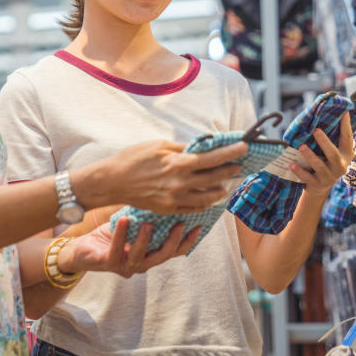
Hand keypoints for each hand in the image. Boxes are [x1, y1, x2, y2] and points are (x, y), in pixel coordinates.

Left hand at [60, 217, 200, 278]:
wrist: (82, 249)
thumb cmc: (111, 236)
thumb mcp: (134, 224)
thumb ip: (150, 216)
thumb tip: (166, 194)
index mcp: (150, 255)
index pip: (174, 251)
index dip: (188, 241)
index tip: (199, 226)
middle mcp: (141, 264)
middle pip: (163, 257)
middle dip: (173, 241)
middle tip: (181, 223)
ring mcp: (125, 266)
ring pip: (140, 256)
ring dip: (145, 239)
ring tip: (148, 223)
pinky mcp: (108, 264)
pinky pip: (116, 250)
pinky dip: (120, 236)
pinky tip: (123, 220)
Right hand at [78, 140, 247, 213]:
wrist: (111, 182)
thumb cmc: (132, 159)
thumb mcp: (158, 145)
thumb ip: (181, 148)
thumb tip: (199, 148)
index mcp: (178, 164)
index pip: (212, 158)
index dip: (230, 152)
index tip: (244, 147)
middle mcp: (180, 183)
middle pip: (214, 178)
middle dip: (229, 170)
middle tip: (239, 165)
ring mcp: (175, 199)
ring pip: (207, 197)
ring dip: (220, 189)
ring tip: (225, 184)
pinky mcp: (169, 209)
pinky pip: (194, 208)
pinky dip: (204, 203)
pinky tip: (209, 197)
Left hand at [289, 111, 354, 197]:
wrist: (320, 187)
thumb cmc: (326, 162)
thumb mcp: (333, 151)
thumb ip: (333, 136)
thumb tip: (333, 113)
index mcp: (345, 155)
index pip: (347, 139)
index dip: (346, 126)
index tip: (343, 113)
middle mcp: (340, 167)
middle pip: (333, 154)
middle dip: (324, 142)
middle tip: (316, 130)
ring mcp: (329, 177)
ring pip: (320, 166)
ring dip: (310, 156)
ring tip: (301, 146)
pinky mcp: (317, 184)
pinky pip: (307, 177)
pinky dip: (299, 171)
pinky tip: (291, 164)